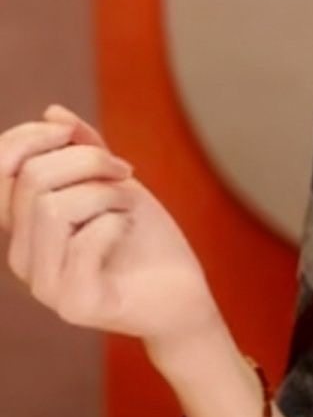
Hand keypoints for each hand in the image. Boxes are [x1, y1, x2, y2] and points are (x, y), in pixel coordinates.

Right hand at [1, 104, 222, 349]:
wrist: (185, 298)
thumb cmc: (148, 243)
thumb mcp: (115, 185)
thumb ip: (83, 151)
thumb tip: (53, 113)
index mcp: (22, 227)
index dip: (28, 137)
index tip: (73, 133)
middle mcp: (22, 257)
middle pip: (31, 180)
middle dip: (87, 162)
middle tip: (125, 173)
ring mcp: (45, 286)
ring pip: (52, 207)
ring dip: (104, 194)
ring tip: (128, 206)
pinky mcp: (75, 304)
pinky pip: (82, 243)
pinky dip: (114, 223)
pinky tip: (128, 230)